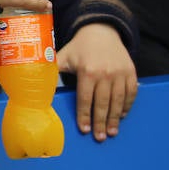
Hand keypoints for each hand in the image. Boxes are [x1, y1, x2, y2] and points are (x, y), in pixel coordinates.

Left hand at [56, 23, 136, 141]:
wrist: (102, 31)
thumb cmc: (79, 47)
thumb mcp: (63, 56)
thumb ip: (52, 71)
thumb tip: (36, 87)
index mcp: (87, 71)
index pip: (85, 99)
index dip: (84, 115)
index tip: (84, 130)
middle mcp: (105, 73)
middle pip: (103, 103)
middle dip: (100, 122)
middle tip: (99, 138)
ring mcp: (120, 73)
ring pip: (118, 100)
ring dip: (115, 118)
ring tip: (111, 132)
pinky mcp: (131, 72)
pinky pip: (131, 92)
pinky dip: (127, 105)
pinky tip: (122, 116)